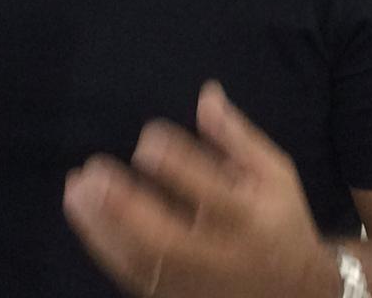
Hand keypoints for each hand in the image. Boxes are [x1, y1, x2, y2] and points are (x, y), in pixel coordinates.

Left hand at [63, 81, 339, 297]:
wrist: (296, 292)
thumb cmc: (277, 220)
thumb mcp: (273, 172)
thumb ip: (237, 136)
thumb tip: (207, 94)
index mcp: (248, 217)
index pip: (211, 191)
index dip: (176, 163)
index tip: (146, 137)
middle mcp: (219, 255)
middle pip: (168, 238)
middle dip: (126, 205)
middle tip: (92, 171)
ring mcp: (194, 283)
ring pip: (142, 263)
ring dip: (103, 228)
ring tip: (75, 191)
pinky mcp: (173, 296)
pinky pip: (134, 276)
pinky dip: (105, 248)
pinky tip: (84, 217)